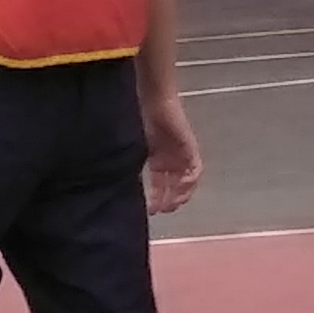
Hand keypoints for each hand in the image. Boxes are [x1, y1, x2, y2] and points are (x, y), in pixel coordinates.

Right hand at [142, 91, 202, 213]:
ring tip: (171, 203)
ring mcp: (183, 154)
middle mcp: (172, 159)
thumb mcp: (136, 147)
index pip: (160, 184)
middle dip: (168, 200)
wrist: (155, 102)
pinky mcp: (191, 149)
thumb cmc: (141, 118)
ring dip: (179, 194)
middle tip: (161, 210)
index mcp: (158, 159)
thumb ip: (133, 163)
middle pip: (174, 185)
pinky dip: (189, 181)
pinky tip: (180, 187)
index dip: (156, 197)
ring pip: (186, 181)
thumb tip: (119, 180)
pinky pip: (195, 170)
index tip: (150, 209)